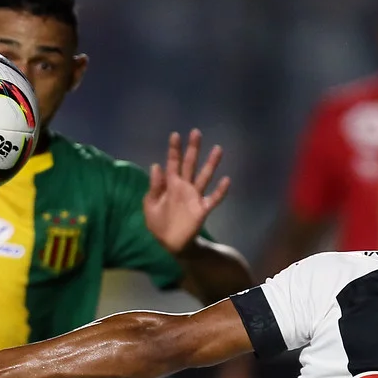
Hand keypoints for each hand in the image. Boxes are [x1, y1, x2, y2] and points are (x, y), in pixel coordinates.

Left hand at [143, 128, 230, 254]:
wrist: (169, 244)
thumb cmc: (158, 224)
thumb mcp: (150, 205)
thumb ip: (154, 186)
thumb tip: (156, 165)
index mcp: (170, 185)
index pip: (172, 163)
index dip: (174, 149)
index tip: (175, 134)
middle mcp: (184, 187)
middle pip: (190, 164)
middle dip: (193, 149)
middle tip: (196, 132)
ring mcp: (195, 197)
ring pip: (204, 177)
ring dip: (211, 164)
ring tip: (218, 149)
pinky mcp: (202, 210)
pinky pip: (213, 199)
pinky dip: (220, 191)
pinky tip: (227, 180)